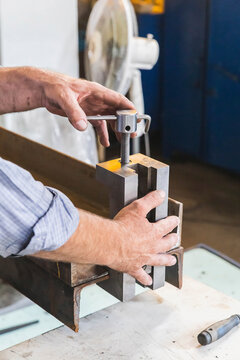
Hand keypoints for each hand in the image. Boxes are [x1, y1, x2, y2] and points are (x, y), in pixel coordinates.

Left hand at [0, 67, 134, 145]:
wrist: (44, 89)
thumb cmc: (54, 86)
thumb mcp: (64, 97)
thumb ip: (74, 112)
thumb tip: (82, 126)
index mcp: (96, 91)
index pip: (117, 99)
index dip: (129, 108)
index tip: (136, 117)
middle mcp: (98, 100)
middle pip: (117, 111)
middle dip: (126, 122)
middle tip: (132, 134)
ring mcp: (93, 107)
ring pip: (110, 119)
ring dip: (116, 130)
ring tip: (122, 141)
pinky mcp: (87, 114)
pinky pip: (99, 125)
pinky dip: (103, 134)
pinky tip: (105, 142)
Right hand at [34, 191, 178, 286]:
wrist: (109, 243)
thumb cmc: (121, 226)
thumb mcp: (137, 208)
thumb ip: (151, 200)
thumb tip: (161, 194)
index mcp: (154, 232)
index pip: (167, 225)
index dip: (172, 221)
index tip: (175, 220)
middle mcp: (152, 247)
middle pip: (167, 244)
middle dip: (172, 240)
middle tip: (176, 238)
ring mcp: (144, 259)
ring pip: (159, 260)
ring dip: (166, 260)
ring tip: (172, 261)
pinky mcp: (133, 268)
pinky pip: (141, 275)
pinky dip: (145, 278)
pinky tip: (148, 280)